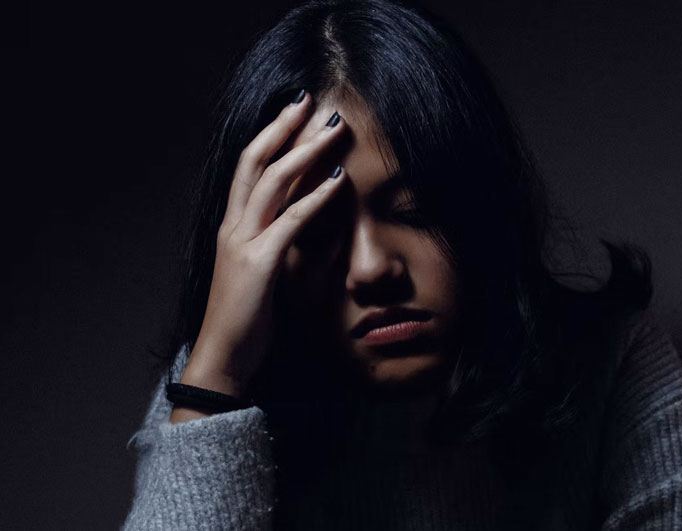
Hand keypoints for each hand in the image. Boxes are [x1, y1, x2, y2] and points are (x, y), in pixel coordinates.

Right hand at [178, 91, 346, 399]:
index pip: (249, 168)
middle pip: (255, 161)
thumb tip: (321, 225)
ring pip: (271, 182)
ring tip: (331, 131)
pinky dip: (315, 198)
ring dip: (303, 152)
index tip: (293, 112)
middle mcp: (233, 226)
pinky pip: (290, 222)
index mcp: (232, 226)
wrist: (223, 356)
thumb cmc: (245, 317)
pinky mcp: (259, 264)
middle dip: (282, 127)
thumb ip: (282, 243)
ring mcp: (242, 243)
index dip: (270, 136)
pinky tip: (337, 181)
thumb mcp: (263, 272)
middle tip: (309, 100)